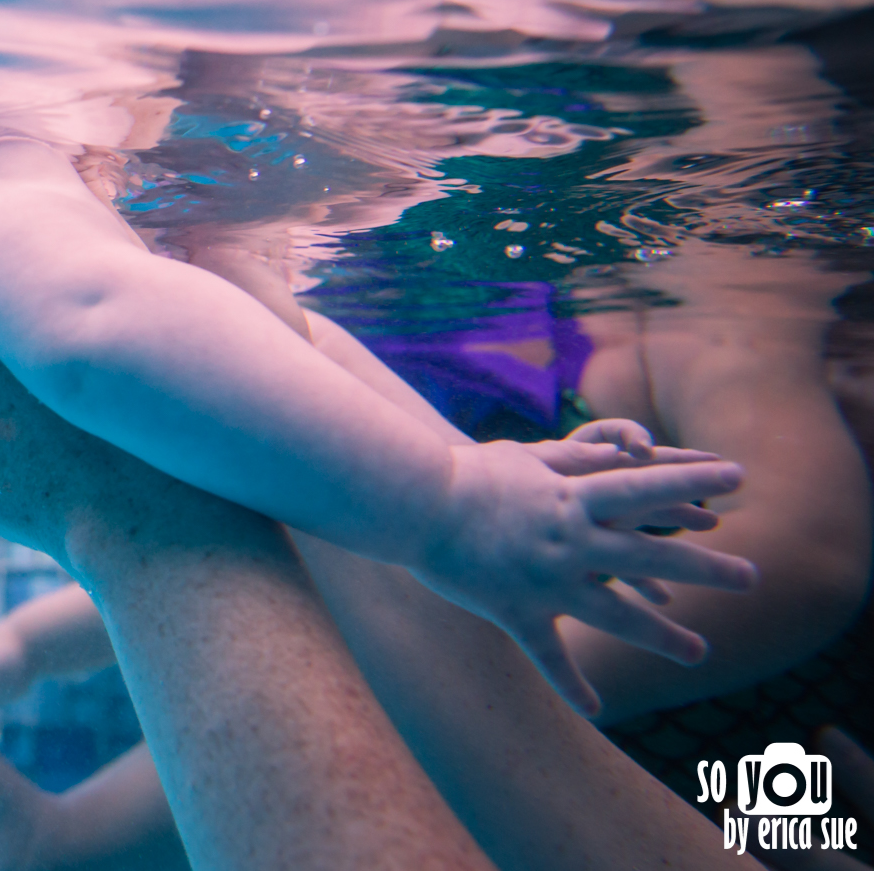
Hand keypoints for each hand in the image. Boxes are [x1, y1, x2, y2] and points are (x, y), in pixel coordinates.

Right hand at [412, 439, 757, 716]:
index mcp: (573, 499)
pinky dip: (573, 685)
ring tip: (700, 652)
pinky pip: (550, 655)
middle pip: (652, 558)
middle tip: (751, 576)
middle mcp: (570, 542)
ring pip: (617, 615)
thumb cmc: (463, 472)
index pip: (648, 486)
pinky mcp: (515, 611)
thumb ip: (575, 462)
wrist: (410, 503)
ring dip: (663, 635)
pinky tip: (597, 710)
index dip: (694, 481)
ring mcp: (545, 581)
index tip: (737, 475)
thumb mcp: (525, 458)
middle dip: (706, 568)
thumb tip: (620, 451)